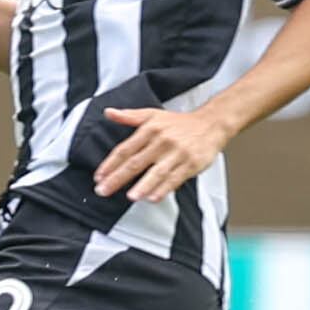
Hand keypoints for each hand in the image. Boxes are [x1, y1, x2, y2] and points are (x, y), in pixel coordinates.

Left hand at [95, 104, 232, 201]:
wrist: (211, 124)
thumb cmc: (180, 123)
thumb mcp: (153, 114)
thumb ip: (129, 116)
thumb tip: (108, 112)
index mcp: (150, 130)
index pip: (125, 149)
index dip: (110, 164)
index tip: (99, 177)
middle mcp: (162, 141)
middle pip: (136, 162)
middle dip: (118, 178)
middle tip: (104, 190)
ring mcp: (177, 153)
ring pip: (157, 172)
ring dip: (143, 185)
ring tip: (131, 196)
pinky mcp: (191, 164)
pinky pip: (175, 178)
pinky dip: (164, 188)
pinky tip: (154, 197)